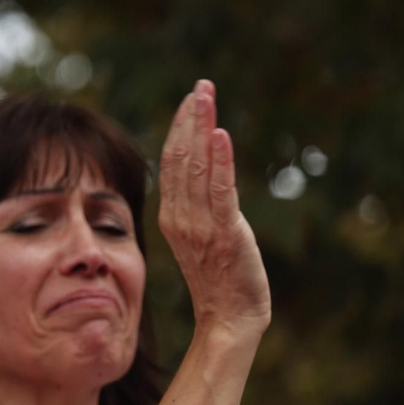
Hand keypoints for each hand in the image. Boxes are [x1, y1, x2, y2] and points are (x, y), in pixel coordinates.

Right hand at [157, 80, 270, 339]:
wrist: (231, 319)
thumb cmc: (221, 278)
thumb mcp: (202, 235)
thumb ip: (198, 205)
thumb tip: (203, 173)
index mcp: (173, 216)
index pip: (172, 161)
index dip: (181, 127)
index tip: (191, 97)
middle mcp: (182, 217)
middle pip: (181, 157)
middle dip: (191, 118)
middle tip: (201, 86)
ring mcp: (202, 226)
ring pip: (197, 168)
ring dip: (203, 128)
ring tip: (206, 96)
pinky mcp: (226, 234)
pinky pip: (220, 192)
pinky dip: (219, 162)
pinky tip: (220, 135)